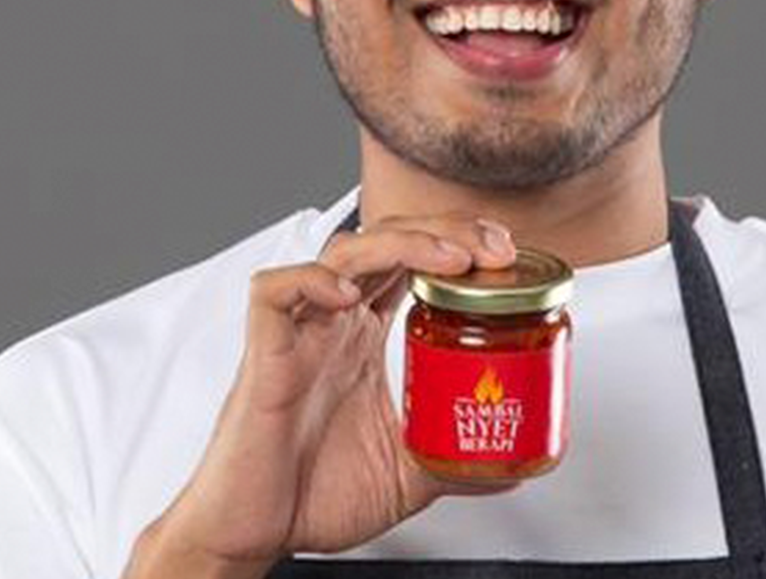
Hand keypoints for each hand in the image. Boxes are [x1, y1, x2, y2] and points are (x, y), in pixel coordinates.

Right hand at [123, 213, 519, 577]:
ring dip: (400, 243)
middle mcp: (334, 324)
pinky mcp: (264, 356)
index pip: (412, 261)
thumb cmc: (310, 496)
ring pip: (342, 252)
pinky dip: (310, 280)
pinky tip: (346, 294)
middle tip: (492, 247)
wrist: (254, 535)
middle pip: (386, 239)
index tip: (505, 256)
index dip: (457, 244)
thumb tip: (511, 464)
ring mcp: (299, 333)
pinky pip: (273, 292)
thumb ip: (456, 460)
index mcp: (364, 338)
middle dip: (443, 230)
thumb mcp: (405, 473)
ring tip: (449, 258)